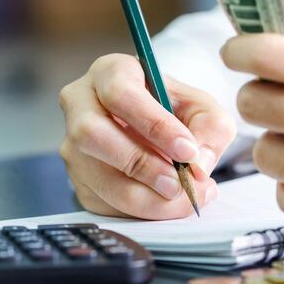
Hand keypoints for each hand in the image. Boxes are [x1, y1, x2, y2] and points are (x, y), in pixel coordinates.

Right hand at [59, 54, 235, 219]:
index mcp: (110, 73)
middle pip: (92, 134)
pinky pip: (101, 201)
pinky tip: (166, 205)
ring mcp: (73, 143)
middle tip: (178, 182)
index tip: (187, 150)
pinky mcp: (78, 178)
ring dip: (143, 196)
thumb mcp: (203, 108)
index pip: (120, 94)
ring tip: (182, 197)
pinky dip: (138, 211)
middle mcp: (81, 104)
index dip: (154, 125)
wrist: (161, 129)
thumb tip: (197, 165)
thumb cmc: (177, 110)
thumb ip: (210, 130)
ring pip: (95, 175)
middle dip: (141, 164)